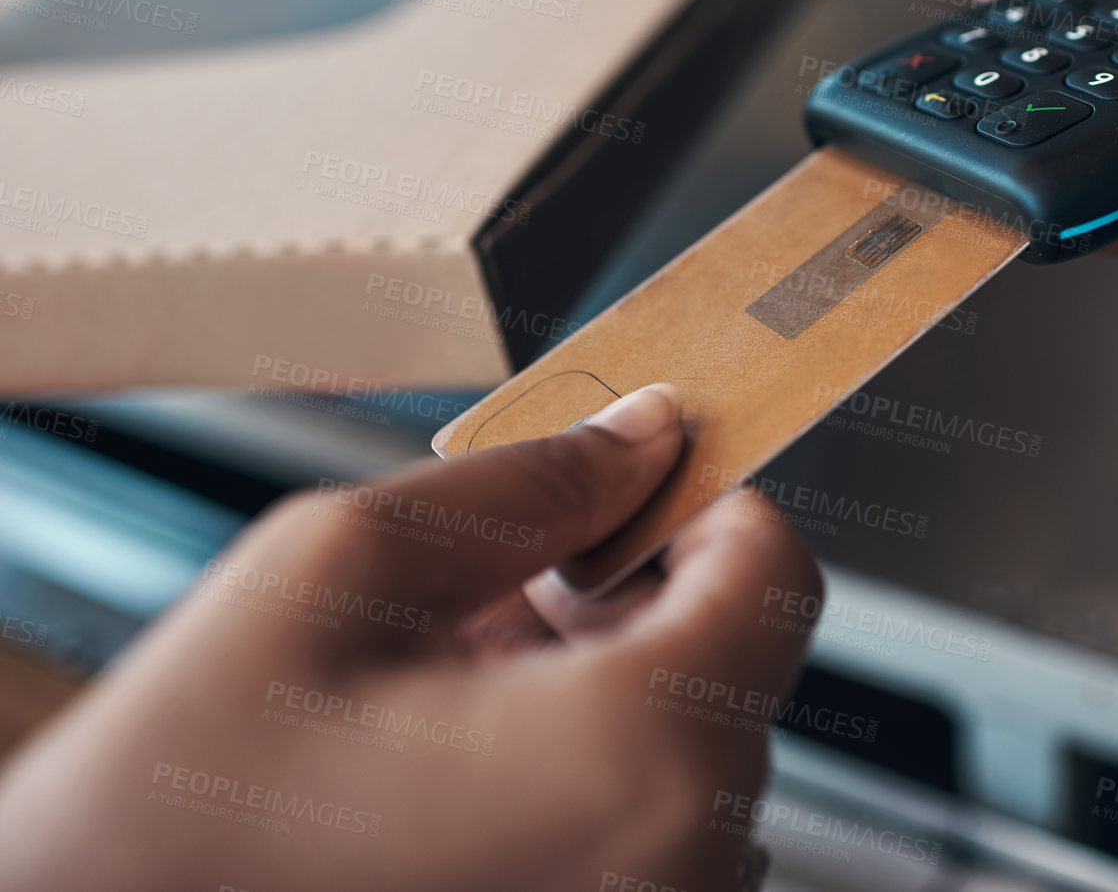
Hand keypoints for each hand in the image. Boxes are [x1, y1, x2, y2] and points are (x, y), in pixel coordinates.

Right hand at [0, 385, 819, 891]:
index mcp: (641, 758)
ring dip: (598, 677)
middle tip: (500, 570)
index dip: (714, 496)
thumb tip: (643, 434)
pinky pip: (650, 823)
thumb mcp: (335, 576)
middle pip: (733, 657)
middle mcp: (686, 865)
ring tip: (450, 671)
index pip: (779, 573)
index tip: (647, 468)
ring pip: (687, 741)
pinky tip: (457, 754)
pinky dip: (583, 762)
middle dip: (632, 589)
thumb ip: (526, 485)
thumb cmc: (173, 817)